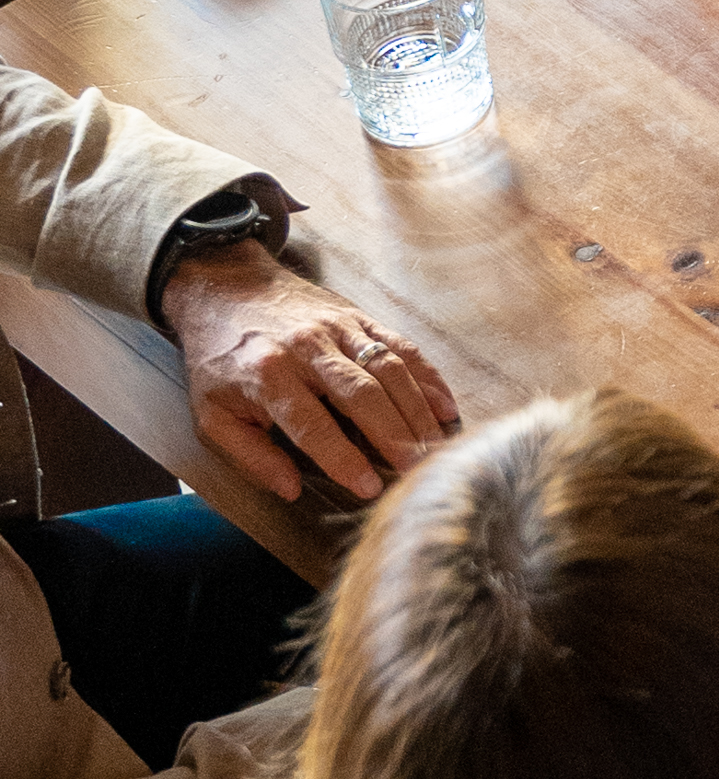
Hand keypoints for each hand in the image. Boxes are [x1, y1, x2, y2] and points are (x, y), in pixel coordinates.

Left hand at [164, 246, 457, 507]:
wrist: (226, 288)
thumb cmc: (219, 360)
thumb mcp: (212, 414)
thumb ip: (250, 455)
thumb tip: (290, 490)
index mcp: (267, 375)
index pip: (311, 424)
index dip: (342, 457)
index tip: (368, 487)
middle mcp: (307, 348)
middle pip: (361, 393)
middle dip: (393, 434)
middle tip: (418, 469)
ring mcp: (337, 328)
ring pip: (387, 368)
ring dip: (416, 409)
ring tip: (436, 445)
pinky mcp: (359, 316)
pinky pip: (400, 345)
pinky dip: (427, 376)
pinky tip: (444, 406)